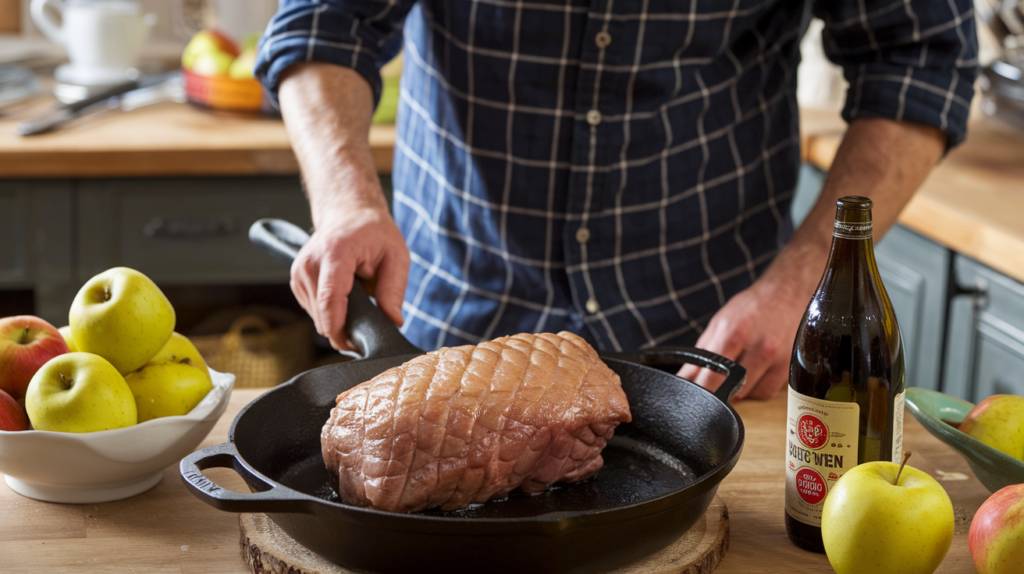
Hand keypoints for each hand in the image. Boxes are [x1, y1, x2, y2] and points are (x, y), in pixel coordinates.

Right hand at [291, 202, 409, 351]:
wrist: (348, 213)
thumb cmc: (373, 232)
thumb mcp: (396, 256)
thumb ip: (394, 290)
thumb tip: (393, 322)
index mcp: (335, 253)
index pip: (330, 297)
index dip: (339, 327)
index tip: (353, 344)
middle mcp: (310, 263)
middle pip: (322, 314)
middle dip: (345, 329)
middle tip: (369, 327)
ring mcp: (299, 273)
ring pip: (317, 318)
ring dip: (338, 321)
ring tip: (359, 305)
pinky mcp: (296, 281)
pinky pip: (314, 312)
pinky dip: (330, 313)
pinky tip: (345, 300)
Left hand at [678, 269, 811, 400]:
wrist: (789, 293)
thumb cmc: (752, 308)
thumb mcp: (720, 323)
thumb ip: (701, 352)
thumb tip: (685, 378)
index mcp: (735, 334)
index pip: (712, 376)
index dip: (699, 392)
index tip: (693, 396)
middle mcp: (760, 348)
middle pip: (732, 390)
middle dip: (717, 393)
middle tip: (711, 387)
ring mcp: (779, 360)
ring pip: (750, 395)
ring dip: (738, 391)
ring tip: (737, 372)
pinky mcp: (791, 368)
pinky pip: (767, 392)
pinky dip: (756, 388)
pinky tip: (754, 373)